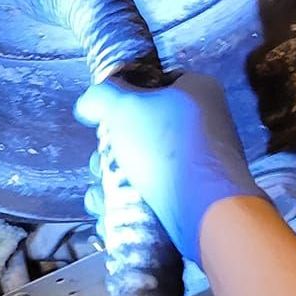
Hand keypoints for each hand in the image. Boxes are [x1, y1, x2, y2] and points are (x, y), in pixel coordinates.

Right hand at [74, 72, 268, 264]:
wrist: (206, 210)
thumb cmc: (167, 147)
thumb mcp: (125, 106)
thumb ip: (101, 96)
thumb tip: (88, 103)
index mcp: (198, 92)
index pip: (157, 83)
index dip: (126, 96)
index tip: (107, 115)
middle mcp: (204, 125)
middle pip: (143, 130)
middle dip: (112, 150)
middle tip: (101, 161)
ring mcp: (199, 165)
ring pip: (143, 167)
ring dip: (113, 181)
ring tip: (102, 194)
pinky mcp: (193, 198)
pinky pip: (153, 196)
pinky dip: (129, 204)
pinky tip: (110, 213)